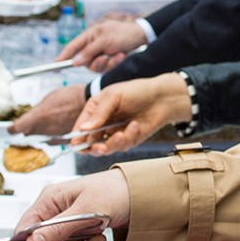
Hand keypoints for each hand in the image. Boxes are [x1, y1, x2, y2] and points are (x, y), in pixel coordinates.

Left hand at [10, 84, 87, 135]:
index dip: (12, 128)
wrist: (88, 102)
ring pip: (40, 138)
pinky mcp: (64, 141)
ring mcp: (55, 137)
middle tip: (27, 124)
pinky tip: (56, 126)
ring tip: (46, 123)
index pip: (17, 128)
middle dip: (27, 130)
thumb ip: (36, 110)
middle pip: (28, 134)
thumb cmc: (70, 96)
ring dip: (40, 133)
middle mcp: (44, 130)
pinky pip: (53, 140)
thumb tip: (31, 116)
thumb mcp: (48, 98)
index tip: (10, 128)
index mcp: (37, 117)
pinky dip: (52, 135)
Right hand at [13, 173, 129, 240]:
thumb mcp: (86, 210)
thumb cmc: (114, 191)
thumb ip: (58, 229)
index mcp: (49, 201)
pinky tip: (99, 240)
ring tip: (92, 239)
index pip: (24, 228)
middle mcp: (54, 213)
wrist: (142, 195)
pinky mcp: (79, 235)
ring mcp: (66, 225)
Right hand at [64, 19, 145, 72]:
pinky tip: (122, 55)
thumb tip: (74, 62)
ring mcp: (99, 53)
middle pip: (84, 62)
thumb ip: (88, 52)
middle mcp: (92, 46)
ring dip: (108, 62)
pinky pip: (106, 68)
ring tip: (119, 54)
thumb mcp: (104, 41)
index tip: (53, 66)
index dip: (62, 57)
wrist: (141, 37)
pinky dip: (114, 63)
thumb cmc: (122, 33)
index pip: (71, 48)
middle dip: (96, 62)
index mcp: (88, 36)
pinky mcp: (108, 60)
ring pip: (96, 67)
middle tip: (106, 57)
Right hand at [75, 73, 189, 156]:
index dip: (77, 138)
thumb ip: (98, 113)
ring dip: (113, 144)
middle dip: (94, 148)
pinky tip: (135, 125)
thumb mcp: (113, 96)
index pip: (79, 129)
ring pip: (106, 149)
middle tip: (100, 147)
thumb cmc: (137, 91)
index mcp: (94, 111)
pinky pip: (123, 146)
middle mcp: (102, 125)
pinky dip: (129, 137)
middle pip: (89, 145)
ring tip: (123, 134)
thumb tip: (82, 129)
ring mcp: (114, 134)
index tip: (79, 143)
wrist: (162, 98)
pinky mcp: (128, 140)